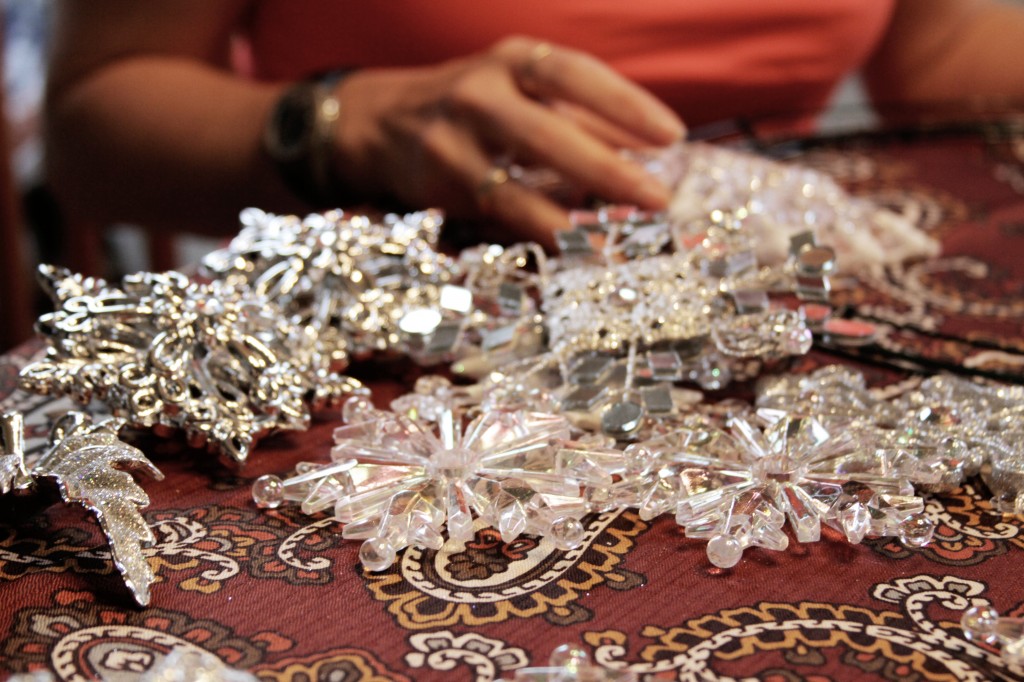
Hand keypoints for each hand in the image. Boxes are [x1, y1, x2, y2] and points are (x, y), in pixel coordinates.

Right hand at [329, 36, 684, 246]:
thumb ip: (582, 113)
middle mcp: (478, 95)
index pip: (574, 74)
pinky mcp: (439, 188)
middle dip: (607, 171)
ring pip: (516, 189)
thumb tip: (650, 147)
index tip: (672, 136)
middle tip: (658, 199)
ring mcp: (452, 144)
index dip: (624, 104)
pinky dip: (538, 235)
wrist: (380, 122)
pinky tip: (576, 249)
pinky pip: (497, 218)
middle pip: (548, 134)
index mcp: (510, 61)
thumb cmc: (474, 103)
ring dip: (571, 221)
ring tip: (618, 242)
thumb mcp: (522, 88)